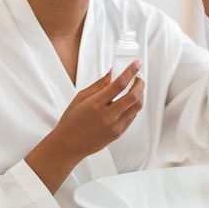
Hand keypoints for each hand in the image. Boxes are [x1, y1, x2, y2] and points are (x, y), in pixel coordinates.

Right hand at [25, 60, 143, 192]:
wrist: (69, 145)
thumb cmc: (72, 122)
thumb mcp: (80, 97)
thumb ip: (99, 84)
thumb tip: (111, 73)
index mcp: (96, 104)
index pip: (119, 84)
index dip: (131, 72)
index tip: (136, 64)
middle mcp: (107, 116)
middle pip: (133, 96)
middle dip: (140, 83)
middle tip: (138, 76)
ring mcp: (115, 126)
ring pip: (136, 107)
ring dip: (140, 94)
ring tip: (137, 87)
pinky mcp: (118, 133)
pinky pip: (132, 117)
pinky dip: (134, 106)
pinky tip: (130, 101)